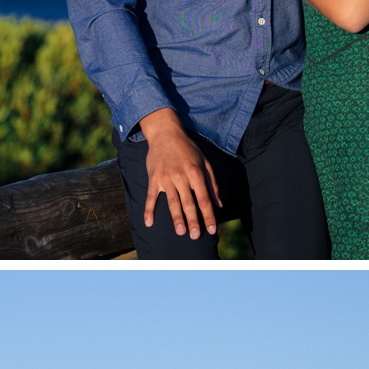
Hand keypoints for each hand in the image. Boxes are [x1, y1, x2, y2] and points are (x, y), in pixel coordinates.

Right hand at [139, 107, 220, 238]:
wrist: (166, 133)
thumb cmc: (188, 149)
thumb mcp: (205, 162)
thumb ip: (212, 184)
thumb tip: (219, 205)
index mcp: (196, 172)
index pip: (204, 198)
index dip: (208, 215)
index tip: (212, 230)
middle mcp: (181, 176)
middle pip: (188, 202)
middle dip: (193, 220)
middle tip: (195, 236)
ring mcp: (166, 178)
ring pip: (172, 201)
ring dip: (176, 217)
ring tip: (180, 232)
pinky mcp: (154, 178)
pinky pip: (151, 196)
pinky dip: (149, 209)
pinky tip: (149, 222)